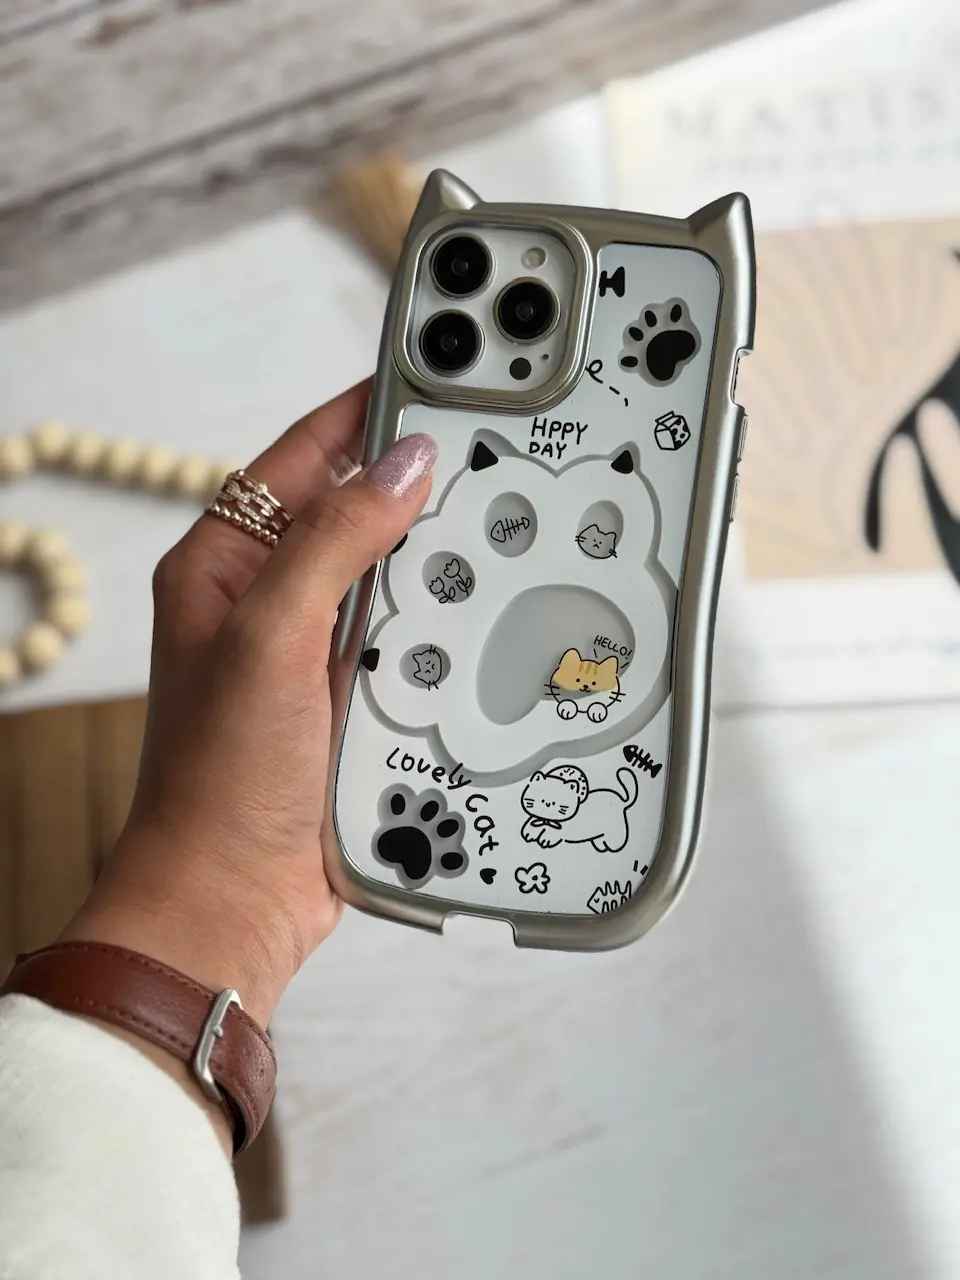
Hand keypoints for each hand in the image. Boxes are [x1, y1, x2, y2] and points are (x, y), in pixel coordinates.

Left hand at [61, 382, 435, 1028]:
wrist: (235, 899)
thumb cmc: (219, 779)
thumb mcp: (270, 638)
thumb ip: (334, 543)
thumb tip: (403, 465)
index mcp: (225, 564)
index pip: (302, 459)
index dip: (365, 416)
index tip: (432, 377)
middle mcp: (270, 599)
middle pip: (355, 511)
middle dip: (417, 484)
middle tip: (489, 448)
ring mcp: (315, 650)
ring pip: (392, 575)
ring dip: (437, 557)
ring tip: (499, 518)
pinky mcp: (354, 697)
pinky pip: (411, 636)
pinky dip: (445, 622)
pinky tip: (485, 611)